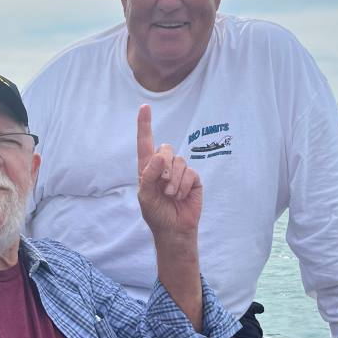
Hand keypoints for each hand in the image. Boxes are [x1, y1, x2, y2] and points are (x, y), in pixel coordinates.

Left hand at [137, 105, 201, 237]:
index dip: (145, 125)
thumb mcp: (146, 196)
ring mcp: (180, 172)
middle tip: (162, 186)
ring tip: (170, 195)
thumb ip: (149, 175)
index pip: (145, 143)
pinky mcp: (193, 179)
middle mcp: (164, 166)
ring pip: (179, 161)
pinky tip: (180, 197)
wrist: (174, 229)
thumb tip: (160, 156)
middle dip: (164, 166)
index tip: (145, 107)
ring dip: (173, 180)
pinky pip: (190, 173)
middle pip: (165, 148)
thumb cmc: (156, 213)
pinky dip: (183, 186)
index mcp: (148, 168)